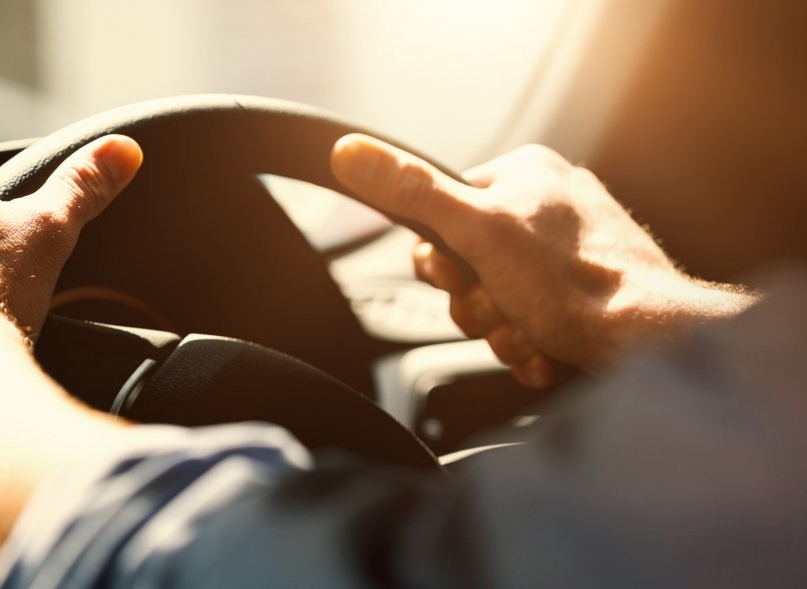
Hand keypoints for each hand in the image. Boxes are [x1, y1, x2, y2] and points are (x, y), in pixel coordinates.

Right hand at [331, 135, 756, 384]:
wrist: (648, 341)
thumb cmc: (573, 284)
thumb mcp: (474, 232)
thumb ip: (412, 192)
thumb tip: (351, 152)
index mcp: (524, 173)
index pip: (443, 214)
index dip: (441, 263)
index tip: (462, 281)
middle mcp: (551, 202)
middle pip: (469, 262)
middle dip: (477, 304)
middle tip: (500, 313)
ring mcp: (573, 248)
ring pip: (500, 296)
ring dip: (503, 330)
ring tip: (529, 336)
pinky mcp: (590, 289)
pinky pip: (535, 316)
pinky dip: (531, 342)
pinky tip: (544, 349)